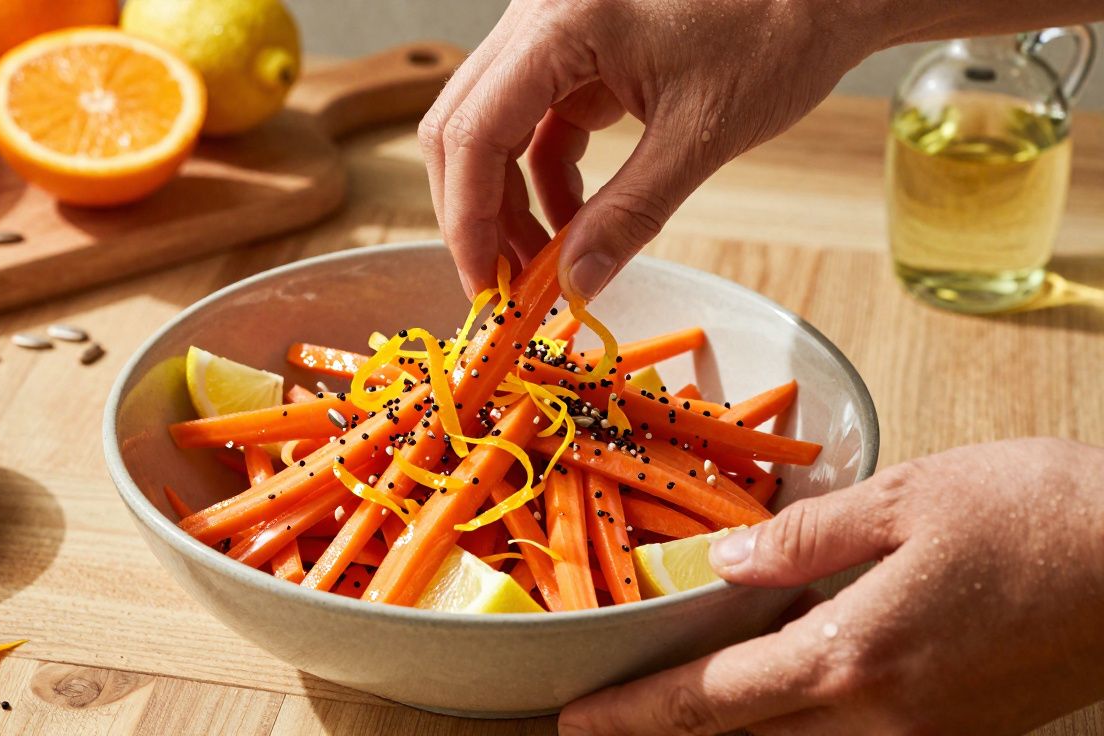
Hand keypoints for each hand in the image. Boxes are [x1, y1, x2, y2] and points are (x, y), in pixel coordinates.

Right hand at [419, 0, 884, 297]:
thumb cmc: (778, 30)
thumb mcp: (700, 134)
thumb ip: (630, 214)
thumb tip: (575, 283)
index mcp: (561, 23)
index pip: (474, 132)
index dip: (468, 218)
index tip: (485, 283)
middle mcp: (540, 17)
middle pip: (463, 128)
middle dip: (478, 214)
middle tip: (504, 283)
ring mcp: (554, 31)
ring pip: (492, 128)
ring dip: (509, 201)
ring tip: (544, 263)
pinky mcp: (577, 50)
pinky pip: (536, 122)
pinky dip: (545, 179)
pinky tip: (575, 222)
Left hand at [559, 438, 1103, 734]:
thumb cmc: (1039, 516)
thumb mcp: (905, 499)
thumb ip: (803, 540)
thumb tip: (724, 564)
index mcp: (853, 658)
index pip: (712, 701)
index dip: (635, 715)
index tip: (576, 722)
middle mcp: (883, 719)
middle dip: (672, 733)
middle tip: (613, 714)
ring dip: (736, 729)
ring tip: (689, 694)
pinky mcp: (964, 732)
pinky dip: (802, 720)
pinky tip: (787, 681)